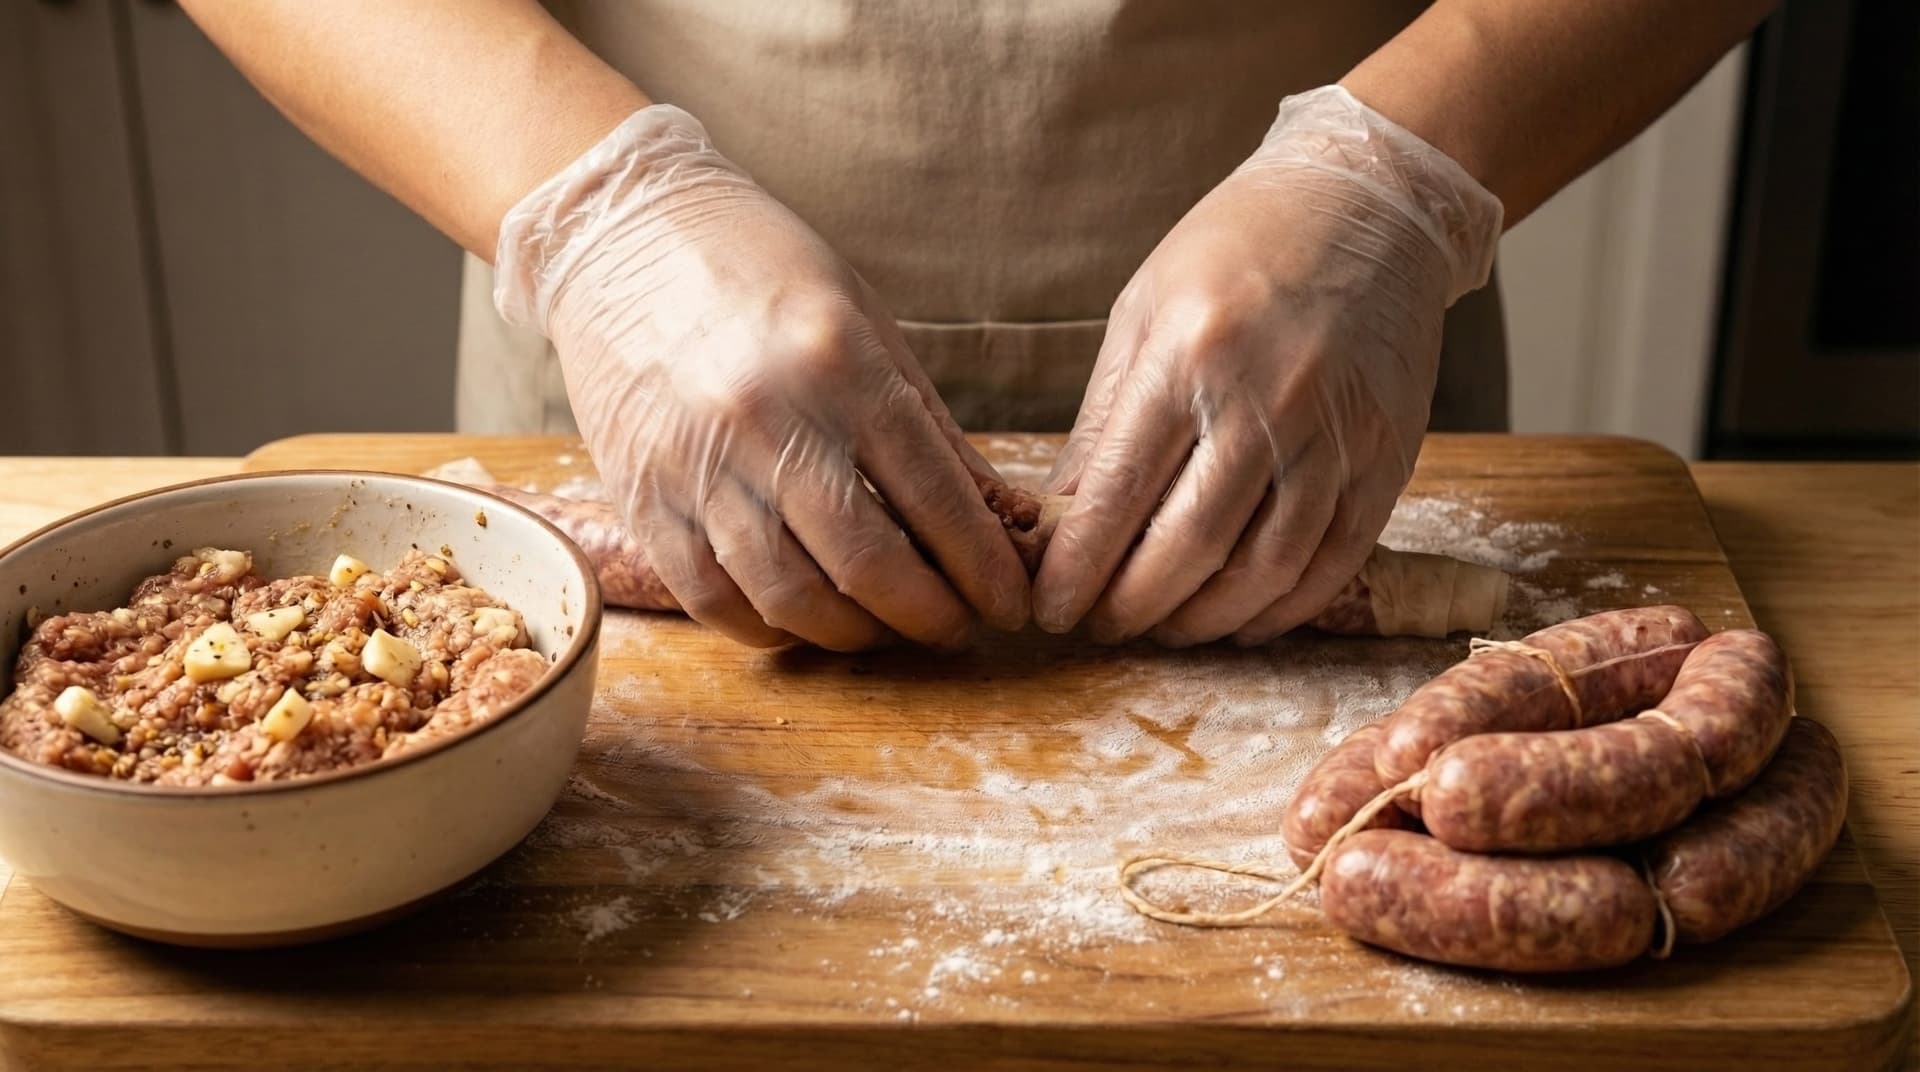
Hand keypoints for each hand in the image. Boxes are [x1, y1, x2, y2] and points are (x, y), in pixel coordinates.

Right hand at [494, 106, 1029, 650]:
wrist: (620, 235)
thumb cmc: (762, 272)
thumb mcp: (867, 324)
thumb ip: (931, 432)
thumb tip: (1004, 522)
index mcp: (839, 364)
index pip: (935, 498)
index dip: (983, 569)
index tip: (1009, 603)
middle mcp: (766, 418)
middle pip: (868, 565)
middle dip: (930, 616)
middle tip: (958, 629)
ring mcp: (695, 464)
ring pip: (791, 598)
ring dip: (855, 634)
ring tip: (887, 628)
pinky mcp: (641, 498)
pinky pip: (713, 599)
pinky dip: (769, 629)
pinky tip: (806, 621)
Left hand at [1033, 86, 1501, 646]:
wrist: (1370, 205)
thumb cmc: (1238, 251)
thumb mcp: (1144, 312)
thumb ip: (1103, 423)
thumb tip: (1058, 525)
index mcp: (1188, 357)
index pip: (1117, 496)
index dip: (1077, 571)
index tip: (1049, 608)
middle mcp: (1266, 401)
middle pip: (1187, 548)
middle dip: (1131, 607)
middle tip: (1101, 625)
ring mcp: (1336, 435)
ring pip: (1263, 571)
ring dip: (1203, 620)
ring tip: (1164, 627)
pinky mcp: (1388, 457)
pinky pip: (1333, 562)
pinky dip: (1281, 608)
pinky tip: (1241, 618)